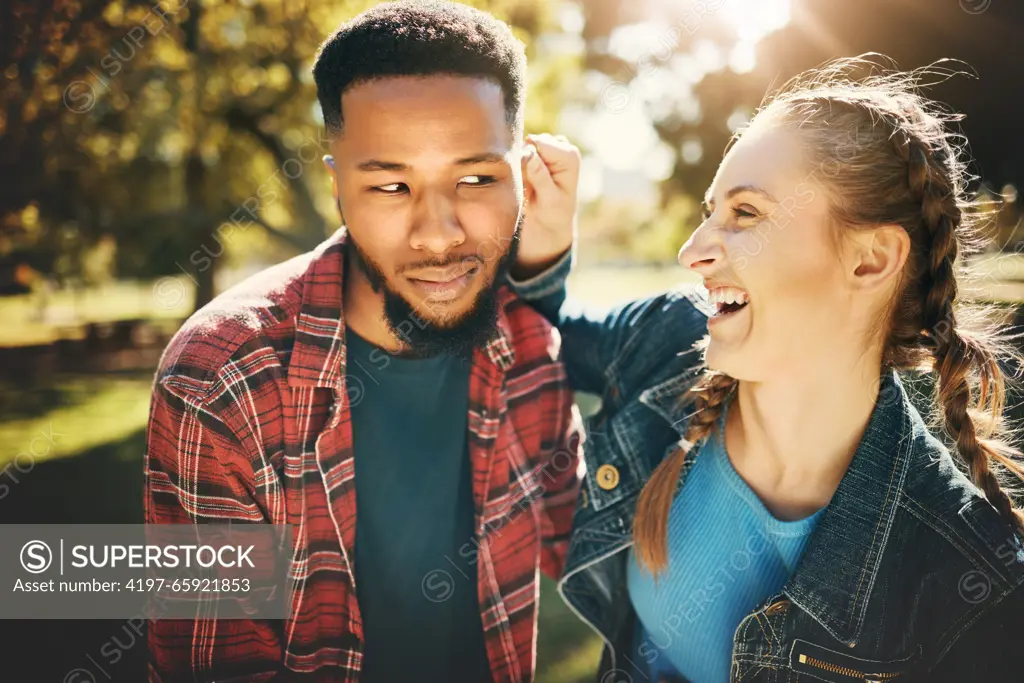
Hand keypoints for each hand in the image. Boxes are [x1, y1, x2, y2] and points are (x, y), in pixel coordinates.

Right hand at [514, 133, 580, 278]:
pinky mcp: (537, 152)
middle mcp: (561, 147)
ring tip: (529, 184)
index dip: (529, 160)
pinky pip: (518, 152)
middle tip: (531, 184)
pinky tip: (526, 180)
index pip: (538, 143)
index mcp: (569, 156)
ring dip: (521, 164)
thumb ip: (540, 176)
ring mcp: (549, 148)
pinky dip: (518, 165)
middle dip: (525, 161)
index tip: (532, 181)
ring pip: (522, 146)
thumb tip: (529, 153)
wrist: (549, 223)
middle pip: (529, 142)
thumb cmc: (553, 214)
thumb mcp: (549, 199)